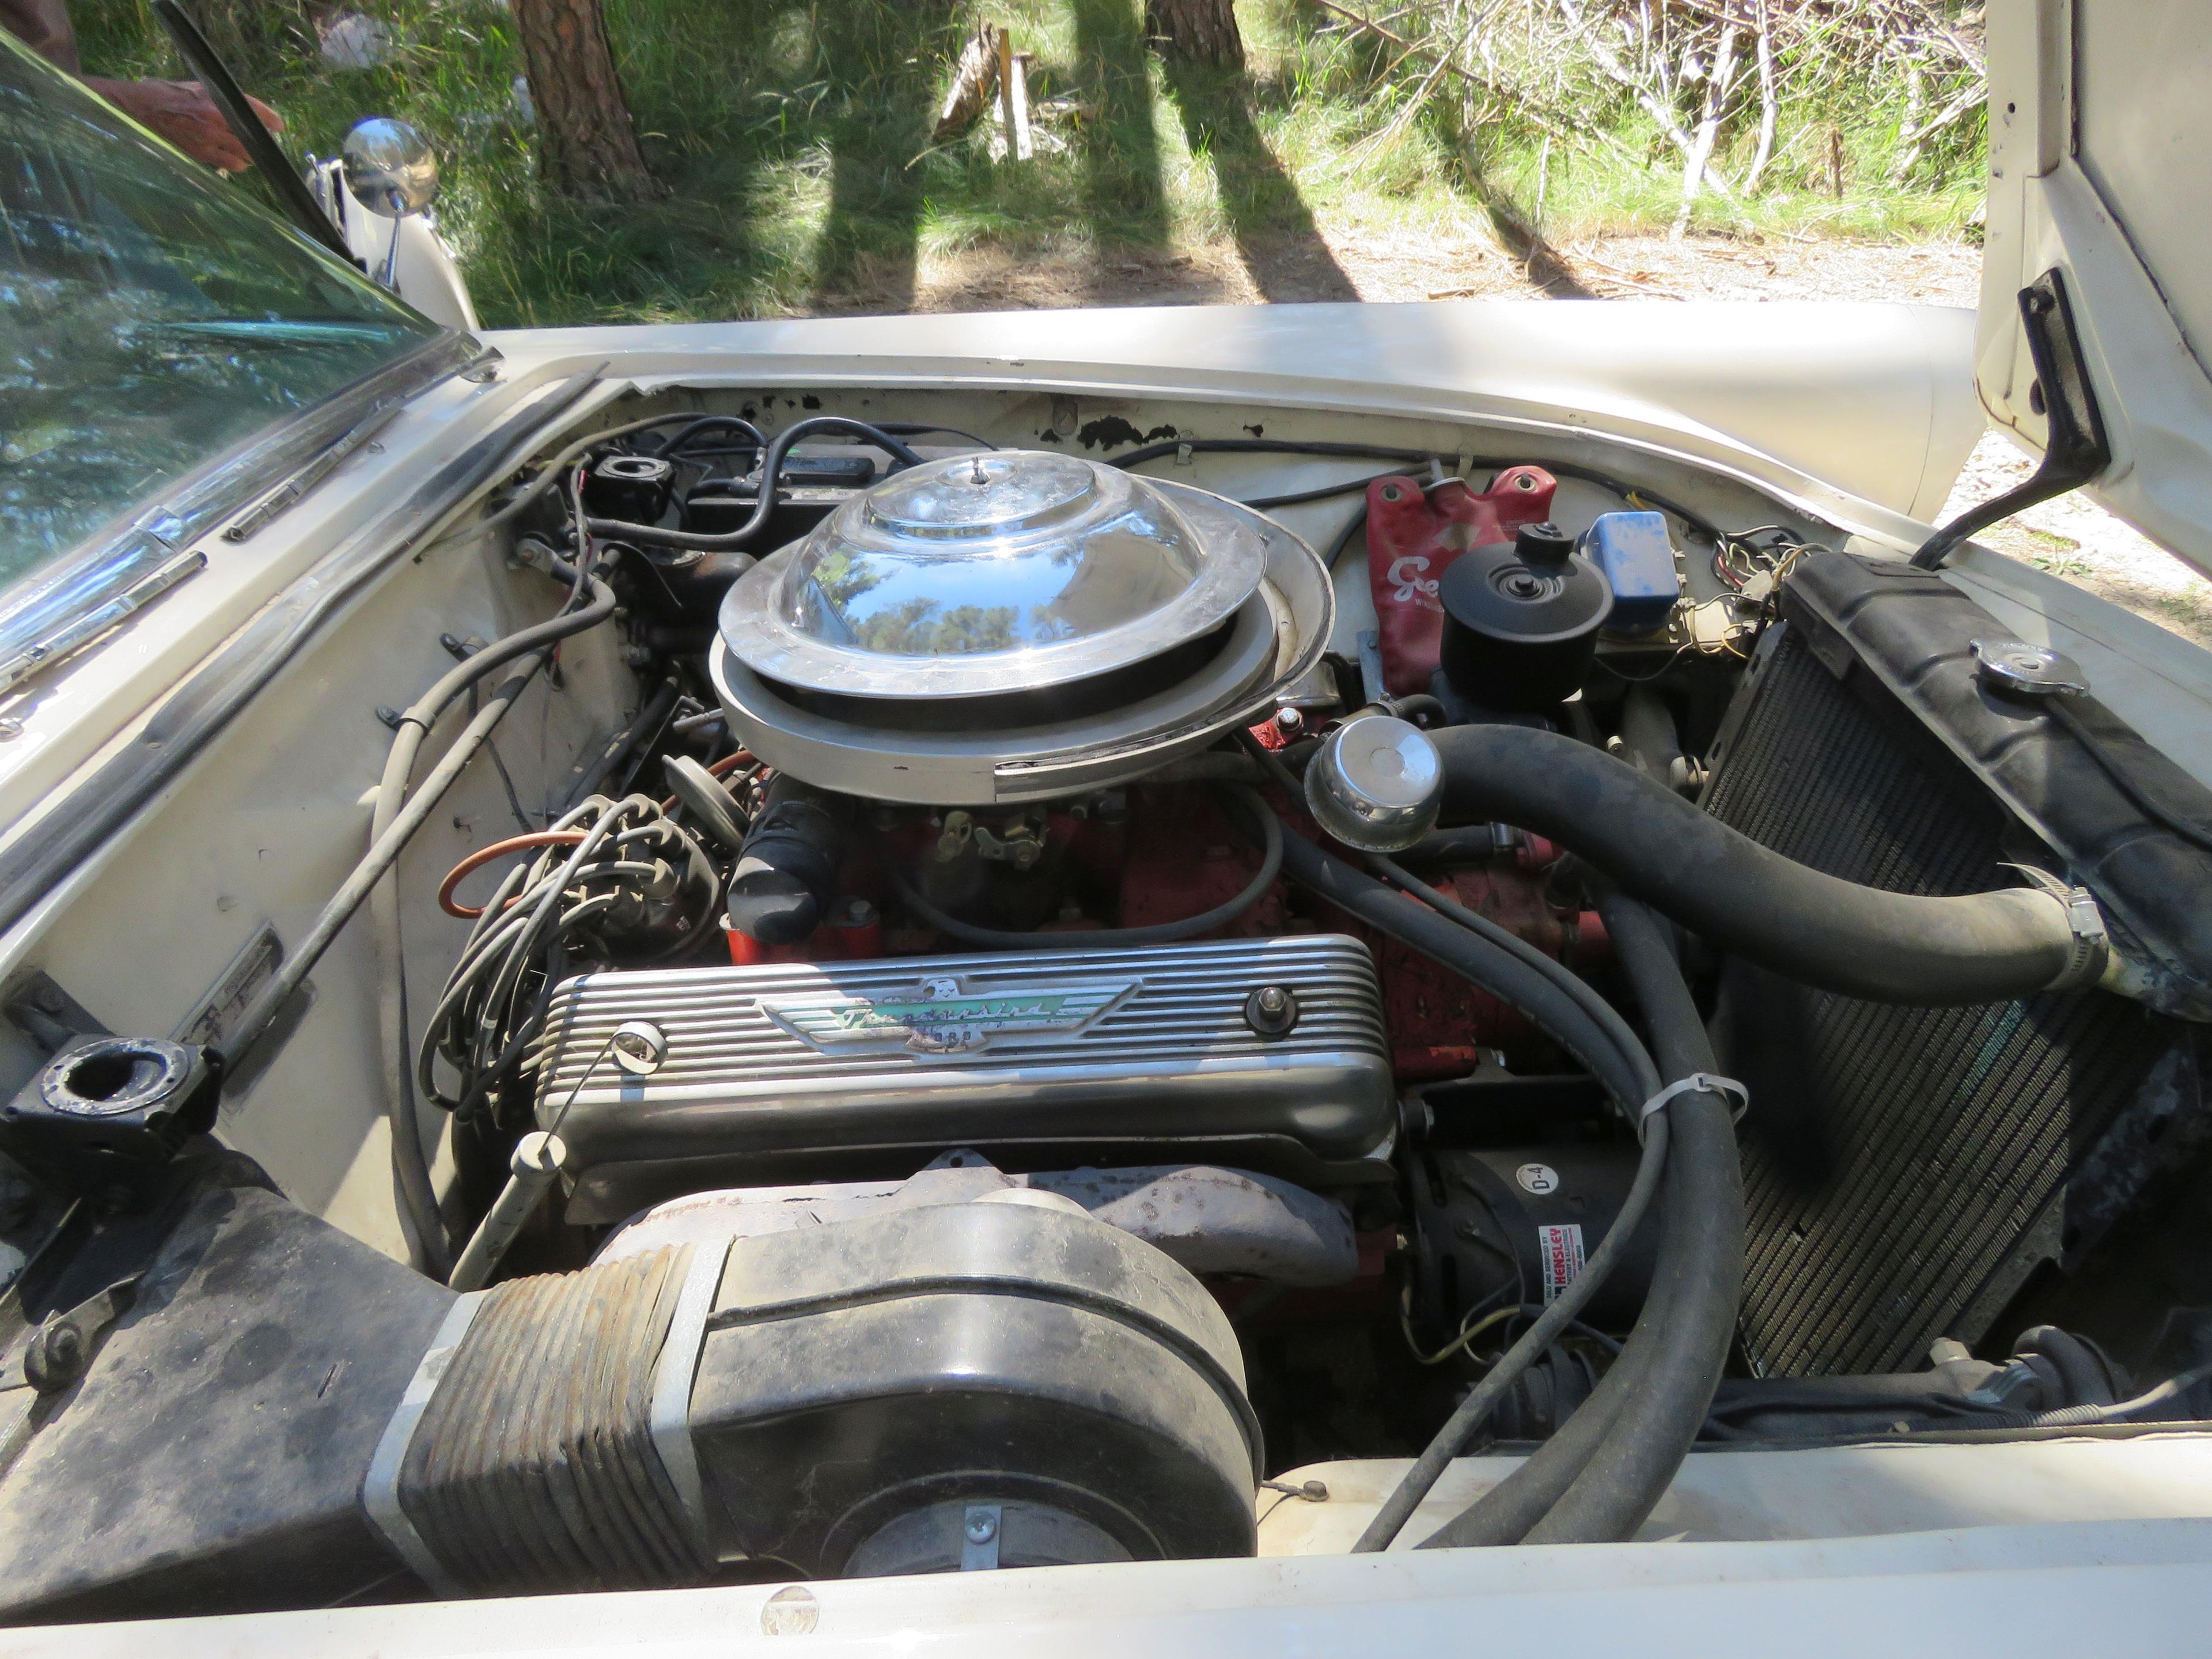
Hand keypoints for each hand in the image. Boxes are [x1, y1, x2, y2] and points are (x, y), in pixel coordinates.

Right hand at [81, 77, 282, 173]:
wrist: (137, 107)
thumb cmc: (166, 94)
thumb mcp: (195, 88)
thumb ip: (219, 98)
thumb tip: (242, 108)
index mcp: (214, 99)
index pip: (252, 109)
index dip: (270, 119)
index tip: (280, 126)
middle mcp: (215, 120)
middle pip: (252, 137)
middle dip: (260, 141)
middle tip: (262, 141)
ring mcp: (208, 139)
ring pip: (244, 155)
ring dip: (249, 155)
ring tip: (246, 151)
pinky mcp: (200, 154)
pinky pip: (229, 165)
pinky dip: (234, 163)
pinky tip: (231, 158)